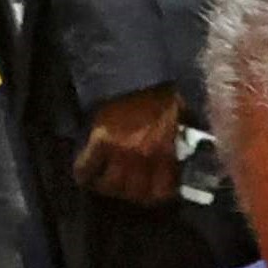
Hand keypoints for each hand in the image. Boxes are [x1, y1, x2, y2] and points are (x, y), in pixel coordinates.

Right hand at [73, 83, 185, 208]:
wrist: (134, 71)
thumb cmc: (160, 93)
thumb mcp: (179, 119)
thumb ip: (178, 141)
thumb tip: (182, 156)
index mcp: (166, 151)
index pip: (161, 192)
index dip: (154, 196)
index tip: (150, 192)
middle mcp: (144, 157)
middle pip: (134, 194)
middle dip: (130, 194)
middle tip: (125, 187)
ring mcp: (120, 151)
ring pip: (111, 186)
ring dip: (107, 187)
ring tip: (105, 182)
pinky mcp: (99, 141)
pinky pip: (87, 168)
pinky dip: (84, 174)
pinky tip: (85, 175)